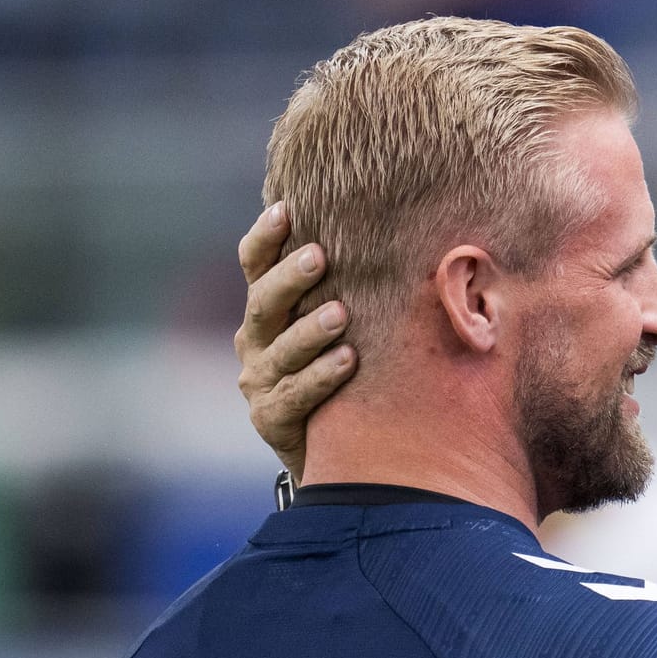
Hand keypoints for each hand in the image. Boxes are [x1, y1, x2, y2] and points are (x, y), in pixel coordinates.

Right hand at [234, 202, 355, 482]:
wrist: (339, 448)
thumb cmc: (349, 367)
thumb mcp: (344, 323)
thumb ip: (353, 284)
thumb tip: (401, 228)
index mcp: (268, 308)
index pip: (255, 265)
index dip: (264, 237)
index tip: (284, 209)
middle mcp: (255, 340)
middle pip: (263, 303)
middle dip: (289, 278)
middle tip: (318, 257)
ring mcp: (260, 380)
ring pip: (280, 350)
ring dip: (310, 330)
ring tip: (340, 313)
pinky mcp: (271, 418)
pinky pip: (295, 395)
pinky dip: (321, 377)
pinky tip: (348, 360)